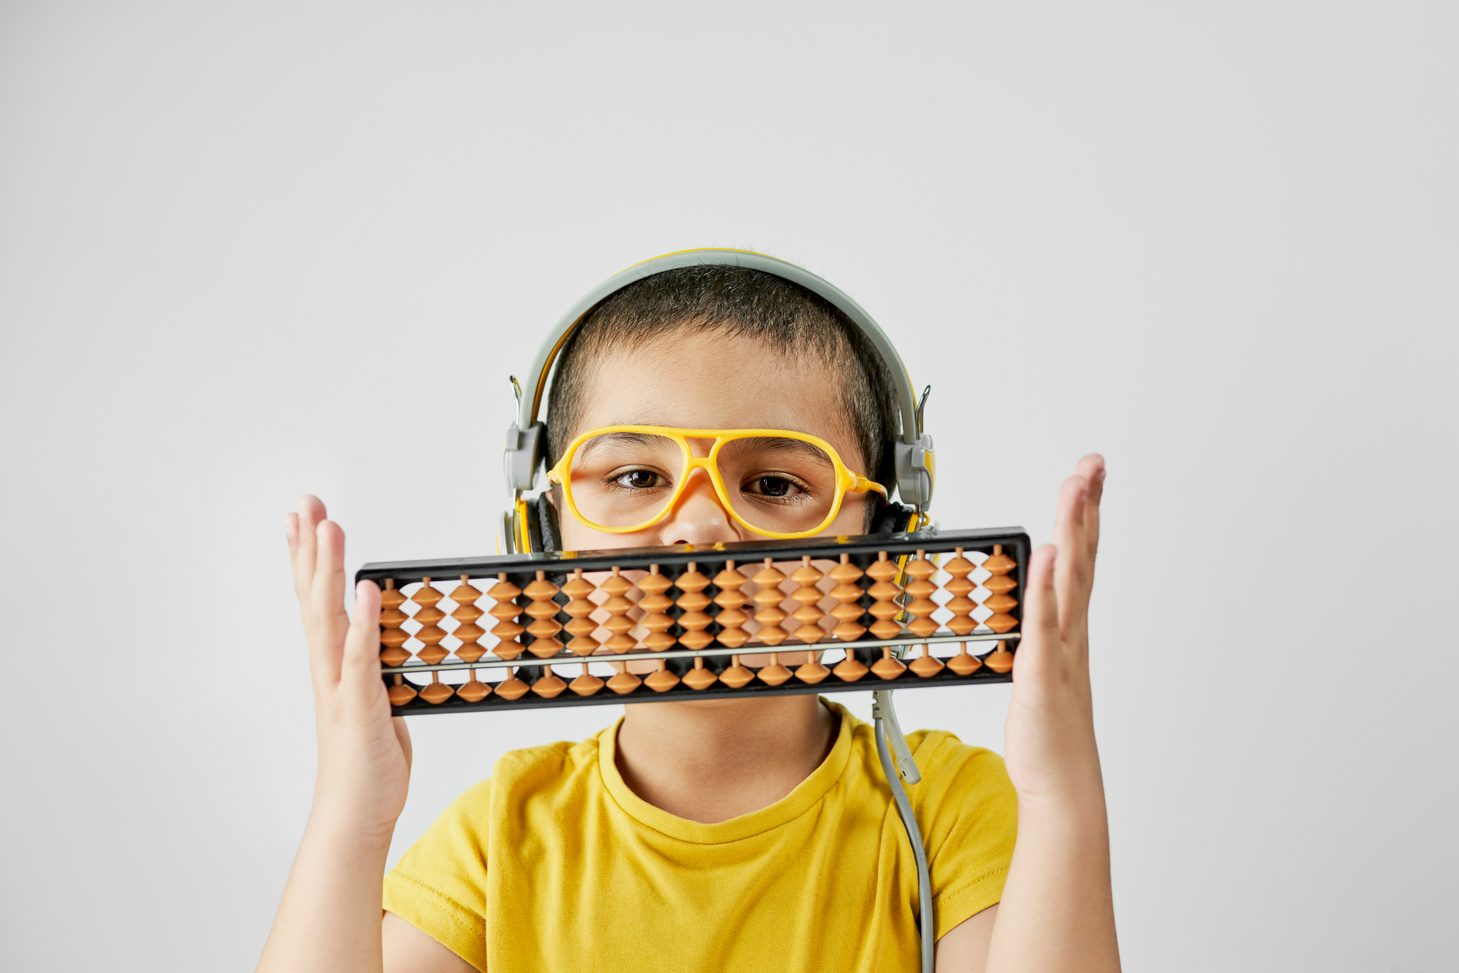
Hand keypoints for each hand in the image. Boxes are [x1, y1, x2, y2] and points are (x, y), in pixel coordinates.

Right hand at [286, 494, 411, 837]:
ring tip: (331, 528)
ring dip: (330, 572)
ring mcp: (340, 686)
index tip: (304, 517)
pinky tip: (365, 591)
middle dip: (311, 547)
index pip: (317, 598)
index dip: (309, 557)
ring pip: (331, 618)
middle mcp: (329, 668)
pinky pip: (361, 657)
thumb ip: (378, 666)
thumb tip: (387, 638)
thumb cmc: (367, 762)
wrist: (356, 814)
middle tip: (307, 503)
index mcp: (333, 663)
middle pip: (314, 596)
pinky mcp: (360, 705)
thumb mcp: (378, 700)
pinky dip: (363, 622)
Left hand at [1001, 455, 1105, 809]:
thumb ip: (1038, 629)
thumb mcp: (1040, 666)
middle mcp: (1071, 631)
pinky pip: (1044, 625)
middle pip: (1082, 558)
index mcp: (1068, 627)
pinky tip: (1045, 556)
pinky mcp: (1043, 674)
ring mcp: (1061, 650)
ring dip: (1071, 533)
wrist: (1061, 781)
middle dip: (1086, 507)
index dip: (1086, 514)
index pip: (1080, 558)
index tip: (1090, 474)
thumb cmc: (1049, 729)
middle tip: (1092, 465)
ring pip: (1068, 582)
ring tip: (1073, 489)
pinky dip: (1045, 589)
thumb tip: (1027, 597)